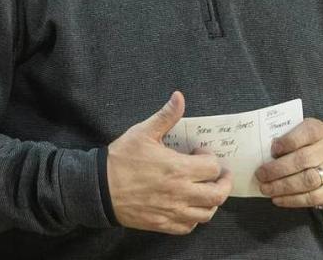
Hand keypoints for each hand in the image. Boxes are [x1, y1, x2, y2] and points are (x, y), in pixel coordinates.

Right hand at [107, 91, 232, 234]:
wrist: (99, 188)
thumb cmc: (122, 158)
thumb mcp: (143, 132)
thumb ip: (166, 116)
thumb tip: (179, 96)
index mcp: (178, 169)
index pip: (213, 168)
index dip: (212, 159)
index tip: (201, 154)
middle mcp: (180, 193)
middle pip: (217, 194)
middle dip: (223, 183)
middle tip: (220, 175)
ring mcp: (172, 211)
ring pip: (207, 214)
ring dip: (211, 202)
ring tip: (206, 190)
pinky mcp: (163, 224)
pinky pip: (188, 227)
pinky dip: (194, 217)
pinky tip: (189, 206)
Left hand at [255, 118, 322, 209]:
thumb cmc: (310, 147)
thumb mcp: (300, 135)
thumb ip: (285, 139)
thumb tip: (265, 151)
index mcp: (319, 131)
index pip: (307, 133)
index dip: (288, 142)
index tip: (272, 150)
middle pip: (303, 159)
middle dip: (278, 169)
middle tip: (261, 175)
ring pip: (307, 180)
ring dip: (282, 186)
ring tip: (266, 188)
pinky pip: (312, 198)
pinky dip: (292, 200)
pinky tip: (278, 198)